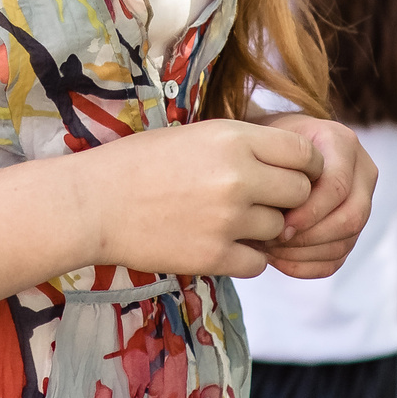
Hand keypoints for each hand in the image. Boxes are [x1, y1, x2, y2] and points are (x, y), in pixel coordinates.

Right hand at [78, 119, 322, 278]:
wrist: (92, 203)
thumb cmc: (137, 163)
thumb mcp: (195, 135)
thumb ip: (242, 147)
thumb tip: (288, 162)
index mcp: (233, 139)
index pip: (304, 154)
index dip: (303, 166)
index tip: (287, 173)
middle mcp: (238, 177)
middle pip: (300, 193)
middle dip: (285, 199)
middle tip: (258, 201)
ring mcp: (228, 219)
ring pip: (279, 229)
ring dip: (262, 229)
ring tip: (225, 221)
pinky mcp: (214, 256)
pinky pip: (258, 263)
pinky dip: (245, 257)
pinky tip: (218, 244)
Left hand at [254, 114, 375, 279]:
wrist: (273, 149)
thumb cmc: (266, 144)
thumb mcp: (266, 144)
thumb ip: (276, 171)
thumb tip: (279, 221)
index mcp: (342, 143)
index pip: (338, 186)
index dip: (310, 211)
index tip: (278, 224)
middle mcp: (361, 172)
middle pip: (351, 217)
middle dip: (310, 236)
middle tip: (274, 241)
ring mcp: (361, 201)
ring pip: (345, 241)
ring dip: (305, 253)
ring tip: (270, 250)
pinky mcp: (351, 229)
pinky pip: (337, 258)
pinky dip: (307, 265)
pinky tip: (279, 260)